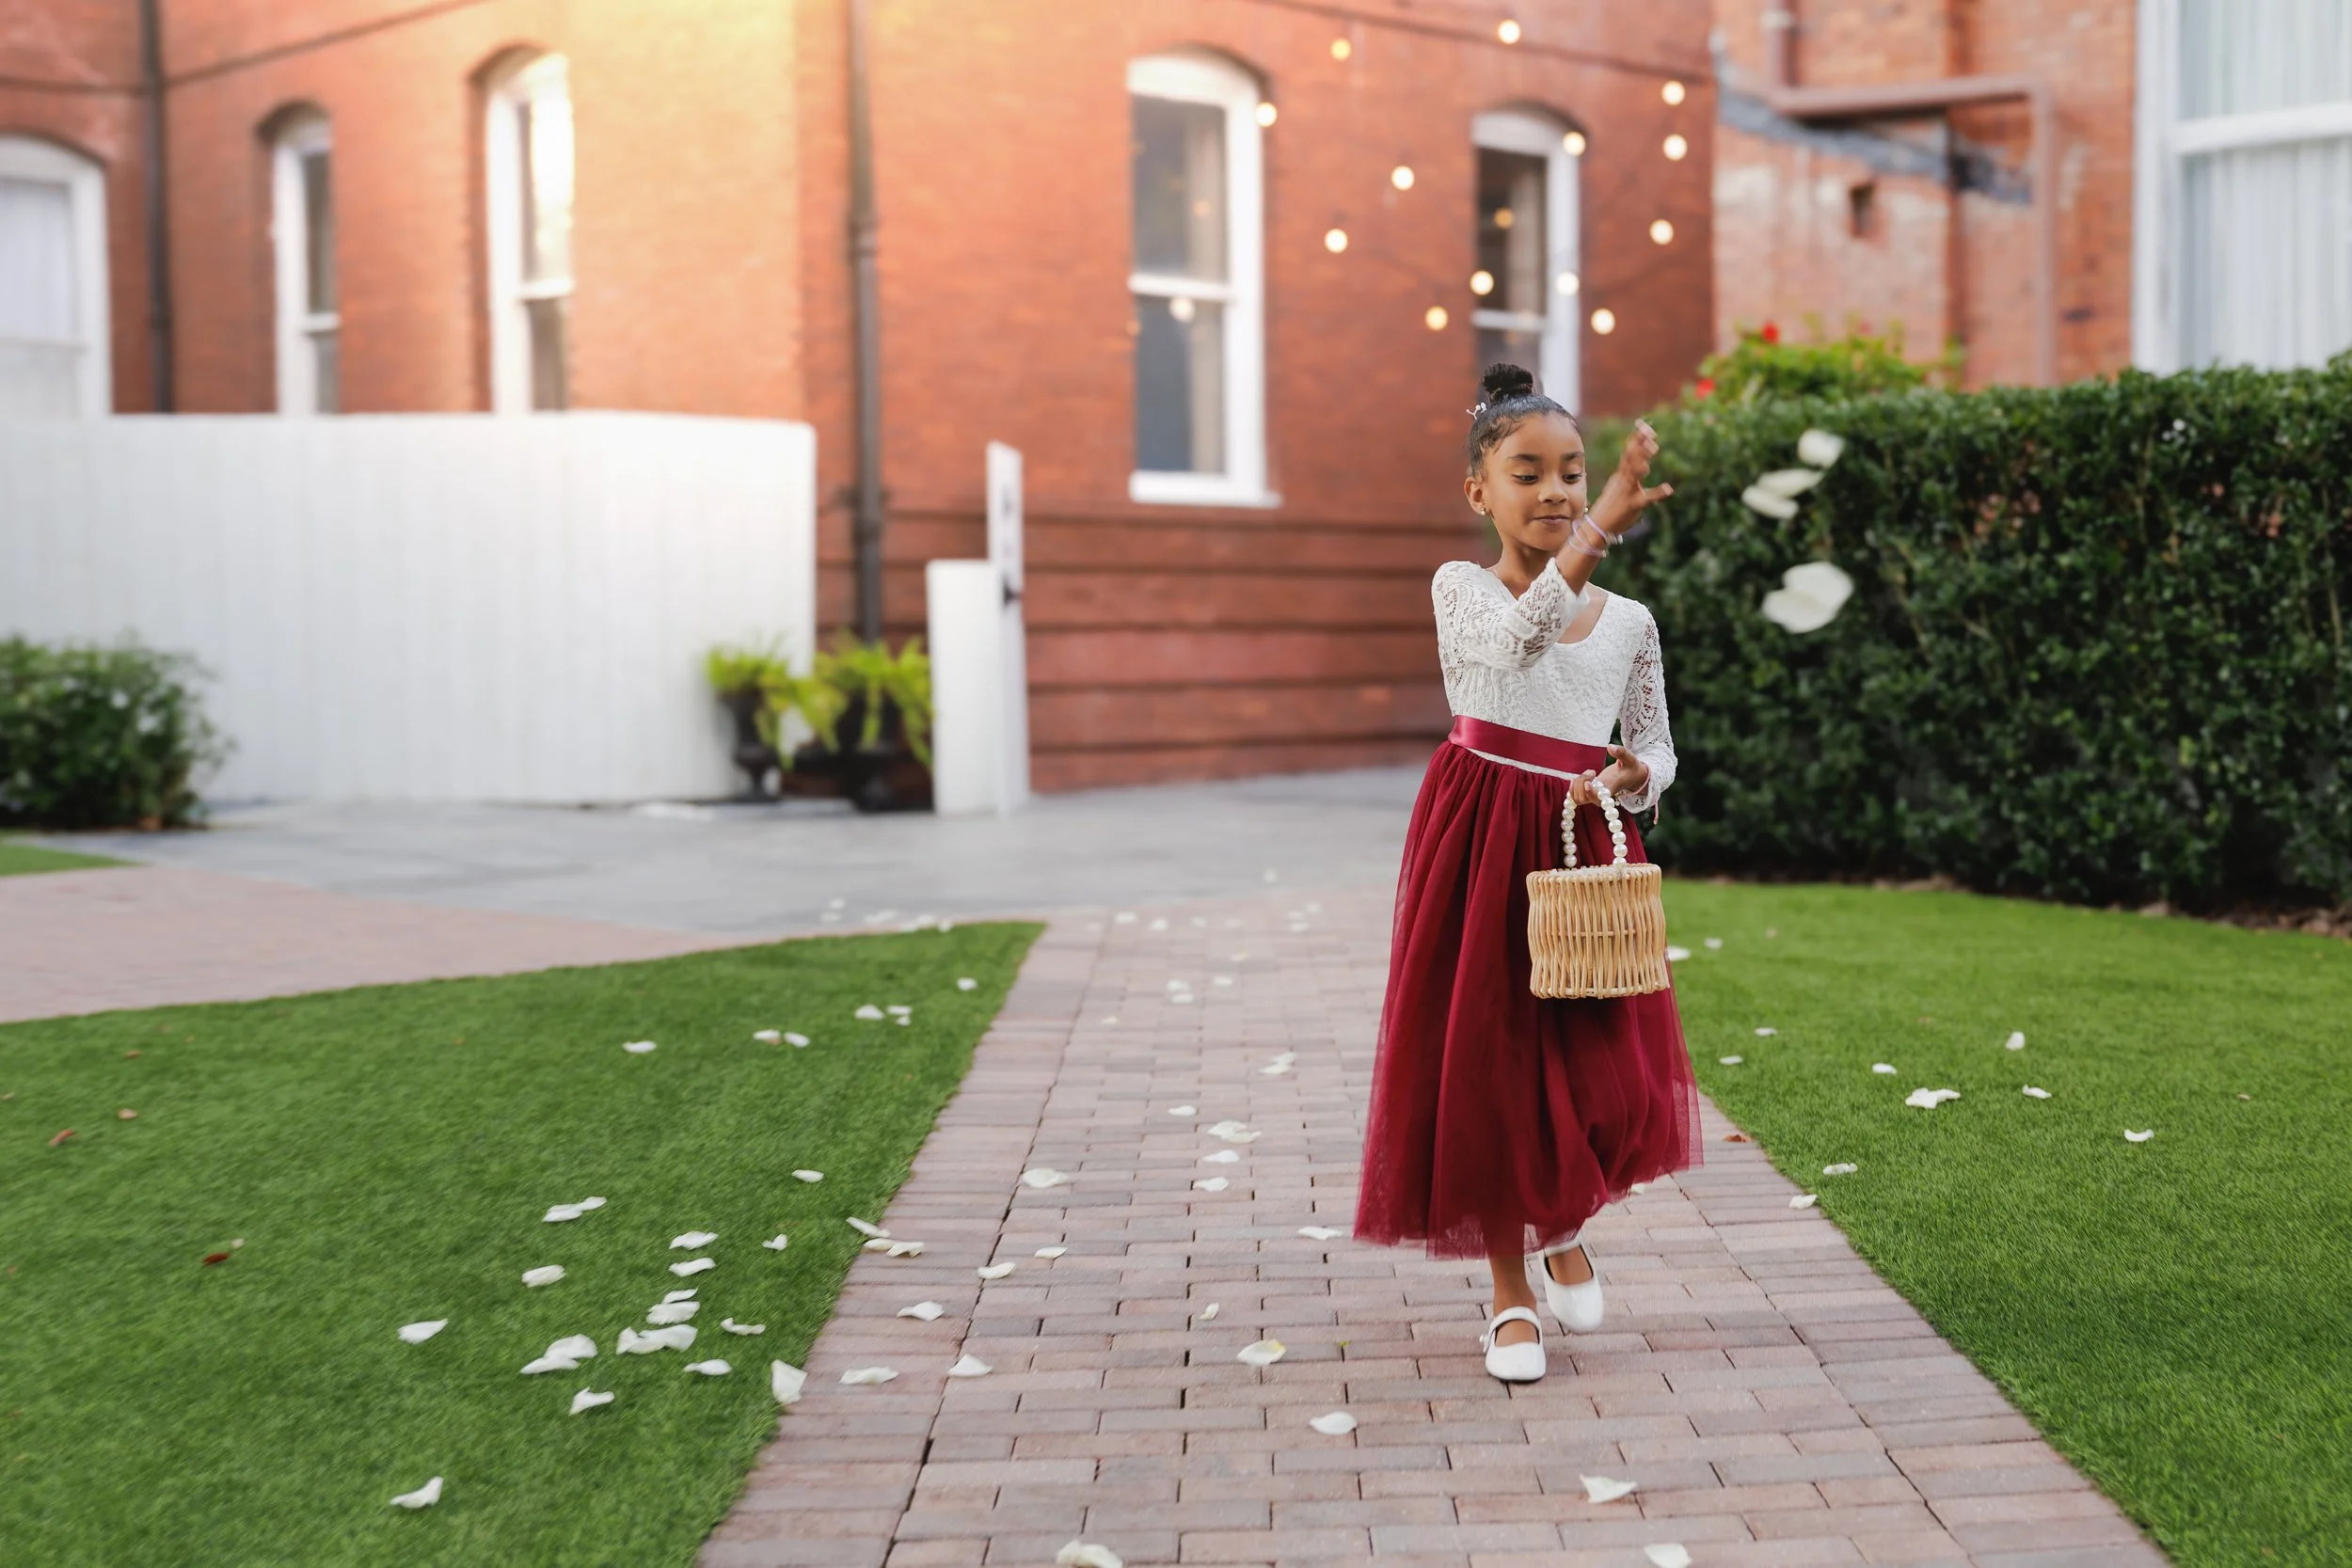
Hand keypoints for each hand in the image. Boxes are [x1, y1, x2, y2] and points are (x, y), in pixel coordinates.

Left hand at [1568, 746, 1649, 806]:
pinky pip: (1575, 797)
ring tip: (1588, 773)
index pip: (1598, 798)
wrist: (1631, 776)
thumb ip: (1621, 752)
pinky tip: (1579, 778)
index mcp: (1610, 787)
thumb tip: (1609, 747)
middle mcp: (1601, 795)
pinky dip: (1572, 788)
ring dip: (1576, 784)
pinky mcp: (1589, 793)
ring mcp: (1594, 796)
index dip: (1590, 793)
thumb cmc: (1630, 767)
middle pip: (1583, 799)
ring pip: (1577, 799)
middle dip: (1580, 783)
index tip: (1587, 783)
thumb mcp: (1629, 758)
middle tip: (1592, 771)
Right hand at [1586, 420, 1672, 539]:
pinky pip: (1647, 497)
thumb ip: (1628, 476)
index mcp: (1620, 475)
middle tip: (1650, 430)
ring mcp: (1627, 491)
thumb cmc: (1610, 509)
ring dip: (1643, 459)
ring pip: (1635, 472)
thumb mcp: (1617, 488)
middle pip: (1631, 457)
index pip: (1628, 452)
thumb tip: (1639, 465)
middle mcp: (1623, 480)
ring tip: (1654, 447)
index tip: (1643, 424)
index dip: (1635, 438)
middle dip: (1640, 443)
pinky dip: (1658, 493)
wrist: (1597, 527)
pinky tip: (1668, 488)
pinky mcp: (1633, 504)